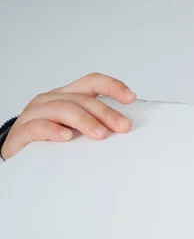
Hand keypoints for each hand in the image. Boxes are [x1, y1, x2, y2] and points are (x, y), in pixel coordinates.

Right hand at [1, 73, 135, 159]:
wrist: (18, 155)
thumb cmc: (52, 141)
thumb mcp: (78, 129)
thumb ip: (97, 124)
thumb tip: (126, 129)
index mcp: (68, 95)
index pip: (92, 83)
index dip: (112, 86)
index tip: (131, 98)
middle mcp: (51, 99)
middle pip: (82, 99)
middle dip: (106, 112)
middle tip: (123, 126)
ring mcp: (35, 113)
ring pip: (62, 109)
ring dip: (85, 121)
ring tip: (101, 134)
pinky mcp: (22, 131)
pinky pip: (38, 127)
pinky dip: (54, 130)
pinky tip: (67, 137)